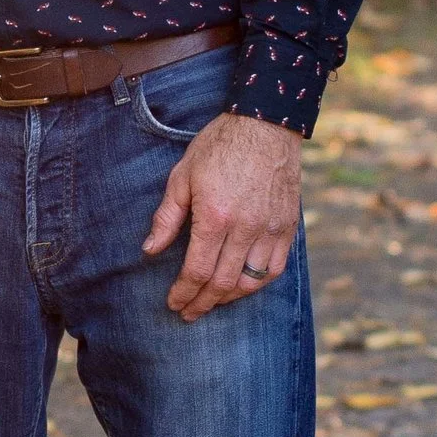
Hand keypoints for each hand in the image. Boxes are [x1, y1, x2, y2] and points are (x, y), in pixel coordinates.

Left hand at [141, 108, 302, 320]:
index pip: (197, 270)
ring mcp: (270, 229)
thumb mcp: (182, 177)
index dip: (183, 292)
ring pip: (250, 282)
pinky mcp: (287, 227)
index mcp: (215, 217)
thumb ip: (167, 218)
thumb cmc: (219, 147)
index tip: (174, 303)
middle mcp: (245, 228)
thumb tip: (149, 251)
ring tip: (212, 301)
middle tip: (188, 313)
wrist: (265, 124)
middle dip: (202, 303)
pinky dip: (258, 283)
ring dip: (229, 298)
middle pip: (222, 283)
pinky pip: (275, 268)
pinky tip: (243, 285)